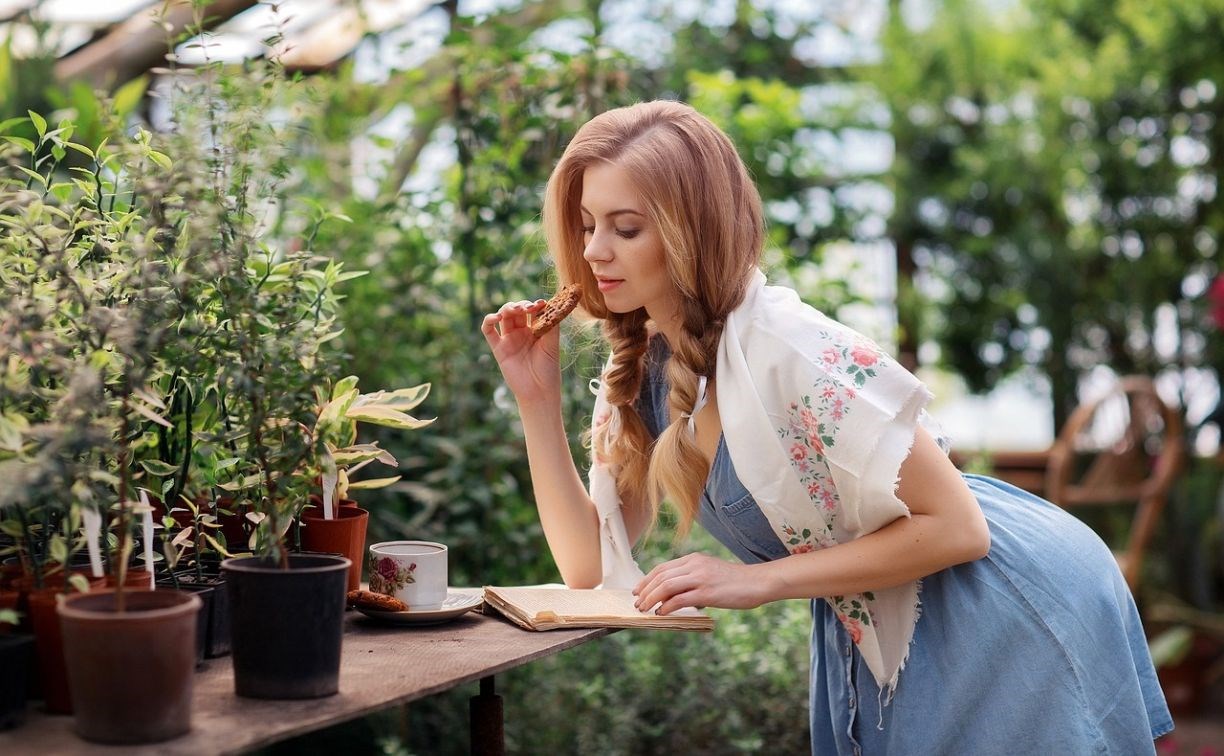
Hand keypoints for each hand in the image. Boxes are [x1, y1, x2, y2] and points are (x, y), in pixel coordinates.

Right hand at [481, 299, 559, 406]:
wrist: (538, 391)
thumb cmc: (548, 369)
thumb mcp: (552, 344)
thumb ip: (551, 325)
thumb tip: (551, 305)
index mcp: (536, 330)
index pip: (532, 310)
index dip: (535, 304)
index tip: (541, 303)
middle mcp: (522, 332)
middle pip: (517, 310)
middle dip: (521, 305)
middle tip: (528, 308)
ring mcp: (509, 339)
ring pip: (503, 316)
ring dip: (507, 308)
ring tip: (516, 310)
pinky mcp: (498, 348)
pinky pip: (488, 331)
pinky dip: (489, 320)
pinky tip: (496, 317)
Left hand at [632, 553, 767, 614]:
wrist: (758, 582)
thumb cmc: (736, 582)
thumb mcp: (711, 573)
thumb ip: (693, 579)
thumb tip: (674, 596)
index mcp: (694, 559)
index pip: (663, 567)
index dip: (647, 579)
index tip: (639, 590)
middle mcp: (695, 565)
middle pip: (661, 576)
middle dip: (645, 590)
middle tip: (638, 603)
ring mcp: (700, 577)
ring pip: (666, 586)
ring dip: (651, 598)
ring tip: (645, 609)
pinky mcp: (707, 592)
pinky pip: (680, 599)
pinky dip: (667, 607)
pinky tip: (662, 613)